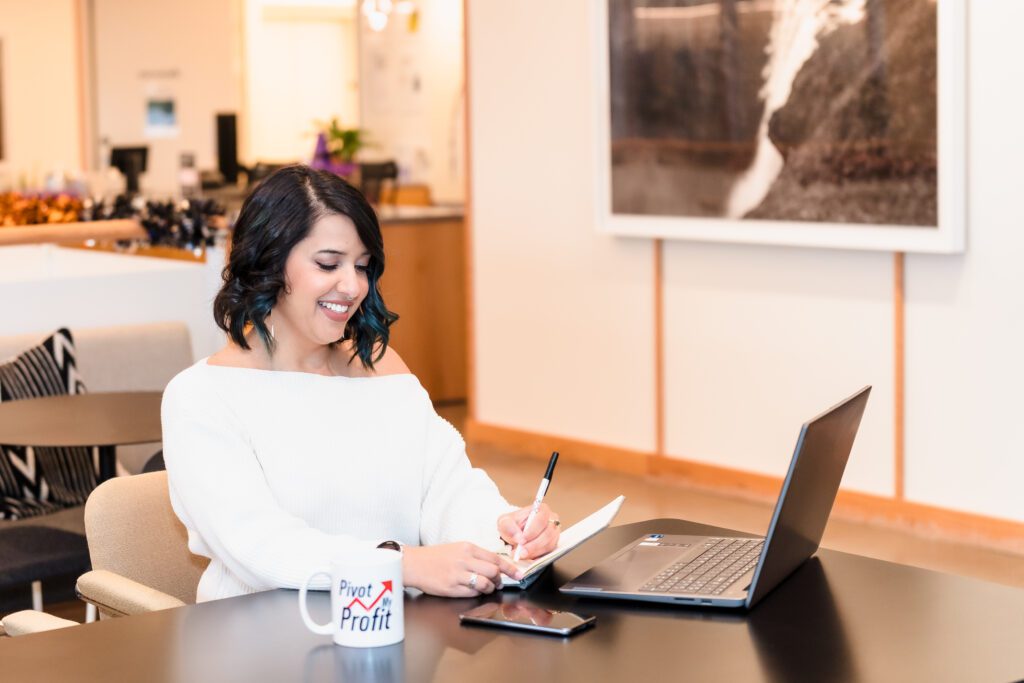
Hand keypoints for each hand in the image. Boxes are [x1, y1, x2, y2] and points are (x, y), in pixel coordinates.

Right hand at [402, 543, 523, 597]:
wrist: (413, 563)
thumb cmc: (435, 557)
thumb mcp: (457, 548)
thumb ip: (475, 556)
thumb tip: (494, 565)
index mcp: (468, 548)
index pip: (495, 557)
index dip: (510, 568)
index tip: (519, 574)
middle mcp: (464, 559)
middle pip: (493, 571)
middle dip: (499, 579)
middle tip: (498, 582)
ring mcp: (458, 574)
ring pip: (485, 583)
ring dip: (489, 588)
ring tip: (485, 587)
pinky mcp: (452, 587)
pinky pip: (472, 593)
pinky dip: (476, 593)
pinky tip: (472, 590)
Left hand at [497, 504, 560, 560]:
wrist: (514, 534)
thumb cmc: (512, 525)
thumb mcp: (505, 522)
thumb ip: (510, 527)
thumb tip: (519, 538)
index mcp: (542, 509)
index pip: (541, 520)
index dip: (532, 531)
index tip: (522, 540)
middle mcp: (552, 521)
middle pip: (548, 534)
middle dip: (534, 545)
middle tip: (521, 552)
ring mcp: (554, 533)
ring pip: (549, 545)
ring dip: (534, 552)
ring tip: (521, 555)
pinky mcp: (553, 545)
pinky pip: (549, 553)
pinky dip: (537, 556)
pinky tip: (527, 557)